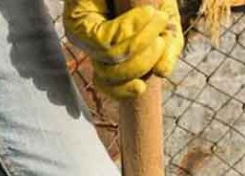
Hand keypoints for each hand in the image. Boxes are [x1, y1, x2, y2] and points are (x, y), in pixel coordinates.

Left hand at [64, 0, 183, 98]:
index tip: (143, 87)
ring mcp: (81, 34)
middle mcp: (91, 47)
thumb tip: (161, 73)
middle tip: (163, 35)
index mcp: (111, 55)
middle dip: (146, 59)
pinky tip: (147, 14)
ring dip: (143, 42)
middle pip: (115, 75)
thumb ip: (168, 48)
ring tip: (158, 19)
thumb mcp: (165, 22)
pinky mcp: (77, 22)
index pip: (111, 87)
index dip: (125, 92)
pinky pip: (107, 40)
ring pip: (113, 59)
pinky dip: (132, 29)